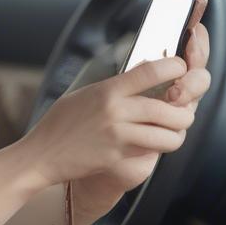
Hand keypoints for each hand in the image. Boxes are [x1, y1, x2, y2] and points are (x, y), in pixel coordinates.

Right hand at [71, 22, 212, 220]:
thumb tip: (142, 75)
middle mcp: (115, 111)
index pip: (152, 71)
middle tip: (183, 112)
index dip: (175, 67)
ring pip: (168, 135)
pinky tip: (152, 145)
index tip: (181, 68)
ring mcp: (118, 136)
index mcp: (108, 90)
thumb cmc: (60, 124)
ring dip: (176, 135)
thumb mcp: (84, 95)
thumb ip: (113, 88)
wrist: (41, 156)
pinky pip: (151, 152)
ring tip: (172, 133)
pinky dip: (157, 149)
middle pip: (169, 108)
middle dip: (184, 112)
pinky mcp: (118, 157)